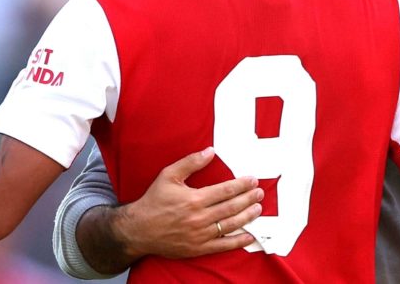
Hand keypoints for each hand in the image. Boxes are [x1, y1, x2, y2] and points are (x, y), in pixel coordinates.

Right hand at [111, 146, 263, 259]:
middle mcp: (200, 218)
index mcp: (194, 199)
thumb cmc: (154, 200)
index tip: (253, 180)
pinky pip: (223, 246)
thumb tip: (210, 151)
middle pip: (232, 207)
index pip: (226, 190)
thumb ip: (190, 163)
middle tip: (260, 193)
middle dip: (248, 199)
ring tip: (258, 209)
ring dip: (247, 217)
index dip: (242, 185)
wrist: (139, 229)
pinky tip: (249, 236)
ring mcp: (200, 235)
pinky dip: (238, 241)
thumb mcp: (168, 175)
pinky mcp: (198, 248)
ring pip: (230, 225)